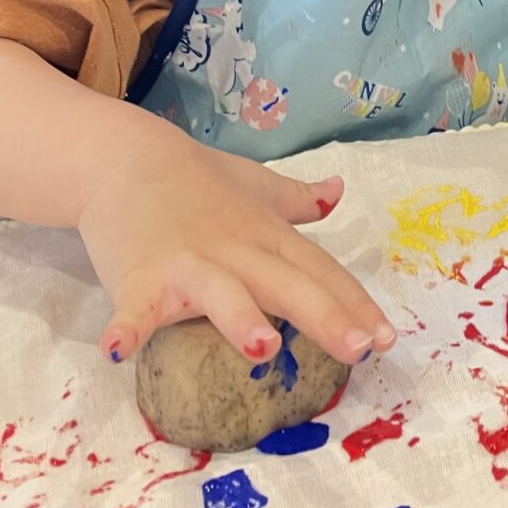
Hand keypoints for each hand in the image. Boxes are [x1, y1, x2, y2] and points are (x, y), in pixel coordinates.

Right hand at [77, 125, 395, 366]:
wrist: (123, 157)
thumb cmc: (194, 181)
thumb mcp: (256, 188)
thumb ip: (297, 200)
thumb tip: (339, 192)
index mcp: (268, 235)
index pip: (321, 271)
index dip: (355, 303)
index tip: (388, 338)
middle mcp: (236, 250)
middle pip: (287, 284)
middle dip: (325, 316)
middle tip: (361, 349)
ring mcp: (187, 263)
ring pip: (220, 293)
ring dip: (239, 319)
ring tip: (263, 349)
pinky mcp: (139, 276)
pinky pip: (134, 307)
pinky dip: (126, 326)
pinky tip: (119, 349)